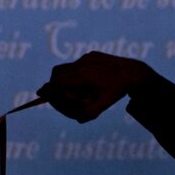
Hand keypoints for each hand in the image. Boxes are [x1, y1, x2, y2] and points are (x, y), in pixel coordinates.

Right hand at [37, 51, 152, 122]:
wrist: (134, 72)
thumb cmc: (117, 91)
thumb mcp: (103, 105)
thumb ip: (88, 114)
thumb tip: (77, 119)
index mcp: (82, 75)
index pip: (57, 81)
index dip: (48, 89)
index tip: (41, 93)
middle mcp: (82, 63)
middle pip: (58, 72)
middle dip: (55, 83)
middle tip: (54, 93)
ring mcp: (88, 57)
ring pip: (68, 66)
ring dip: (66, 77)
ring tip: (73, 88)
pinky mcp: (93, 54)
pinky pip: (79, 63)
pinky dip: (77, 72)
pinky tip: (90, 80)